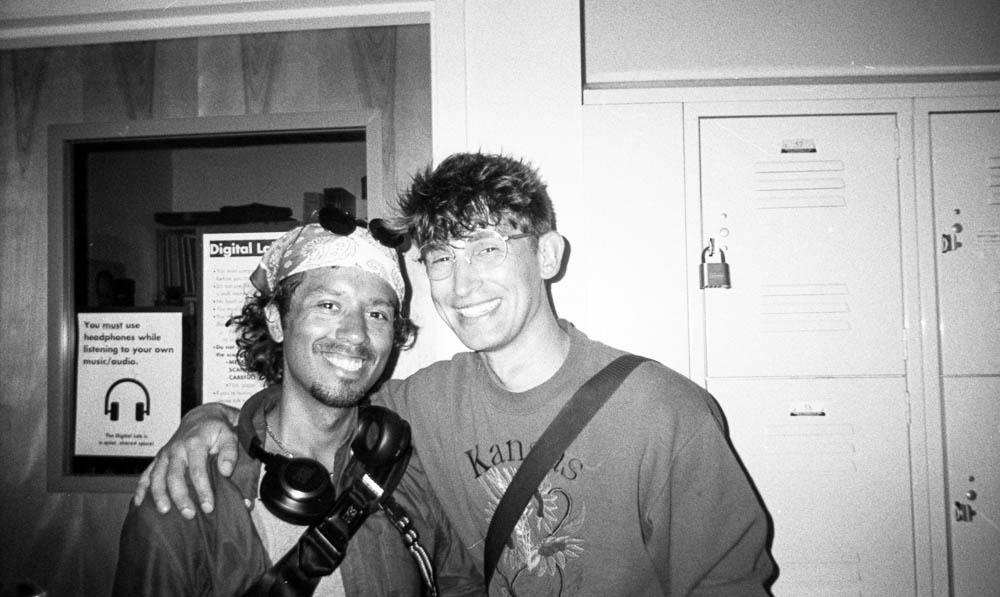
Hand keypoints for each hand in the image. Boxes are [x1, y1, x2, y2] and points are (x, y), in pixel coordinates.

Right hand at [133, 402, 239, 518]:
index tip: (208, 507)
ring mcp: (165, 454)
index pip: (197, 470)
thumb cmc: (217, 429)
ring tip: (164, 511)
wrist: (202, 417)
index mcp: (195, 443)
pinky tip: (138, 503)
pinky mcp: (159, 458)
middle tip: (189, 514)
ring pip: (157, 476)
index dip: (202, 490)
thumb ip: (230, 453)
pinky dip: (141, 488)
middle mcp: (176, 449)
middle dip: (180, 497)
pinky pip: (146, 474)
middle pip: (174, 476)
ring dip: (158, 495)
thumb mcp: (229, 436)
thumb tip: (225, 471)